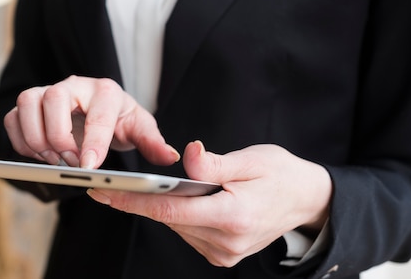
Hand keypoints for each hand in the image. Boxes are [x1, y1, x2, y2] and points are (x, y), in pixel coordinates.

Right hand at [3, 75, 179, 168]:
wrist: (98, 112)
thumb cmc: (119, 119)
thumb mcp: (139, 129)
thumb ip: (153, 142)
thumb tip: (170, 155)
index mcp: (105, 90)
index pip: (97, 112)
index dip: (93, 140)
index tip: (89, 166)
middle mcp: (73, 85)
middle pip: (53, 98)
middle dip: (60, 137)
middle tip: (73, 162)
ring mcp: (46, 92)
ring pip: (27, 103)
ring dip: (36, 138)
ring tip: (55, 159)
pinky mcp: (28, 106)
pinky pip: (12, 118)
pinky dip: (21, 141)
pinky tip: (40, 156)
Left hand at [87, 141, 331, 266]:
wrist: (306, 201)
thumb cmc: (280, 174)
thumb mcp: (252, 159)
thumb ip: (214, 162)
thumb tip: (187, 155)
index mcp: (234, 216)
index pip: (171, 211)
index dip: (134, 201)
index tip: (104, 193)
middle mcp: (227, 242)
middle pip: (169, 220)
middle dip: (139, 201)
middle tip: (110, 184)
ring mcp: (224, 252)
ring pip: (176, 227)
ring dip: (160, 208)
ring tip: (142, 188)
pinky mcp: (222, 255)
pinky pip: (187, 232)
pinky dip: (177, 216)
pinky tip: (176, 199)